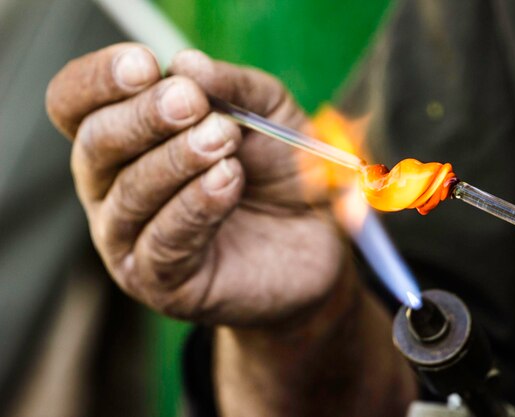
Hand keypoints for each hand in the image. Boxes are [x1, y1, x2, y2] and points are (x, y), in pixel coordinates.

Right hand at [46, 44, 348, 325]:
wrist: (314, 236)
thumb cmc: (278, 171)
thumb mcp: (267, 113)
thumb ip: (232, 89)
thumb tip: (186, 63)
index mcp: (124, 141)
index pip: (76, 105)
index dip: (99, 81)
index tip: (145, 65)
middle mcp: (112, 189)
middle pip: (94, 145)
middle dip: (144, 118)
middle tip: (192, 103)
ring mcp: (130, 239)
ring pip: (129, 193)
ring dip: (176, 160)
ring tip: (224, 139)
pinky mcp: (161, 280)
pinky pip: (163, 241)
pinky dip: (195, 205)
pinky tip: (227, 180)